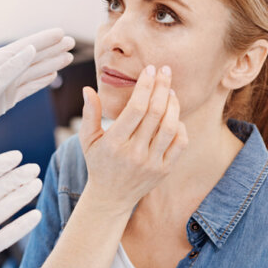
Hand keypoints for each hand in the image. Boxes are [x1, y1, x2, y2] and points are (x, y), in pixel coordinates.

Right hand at [79, 65, 187, 216]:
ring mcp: (152, 162)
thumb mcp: (87, 139)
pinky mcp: (164, 169)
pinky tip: (174, 114)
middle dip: (162, 87)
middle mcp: (134, 153)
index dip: (145, 86)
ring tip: (170, 90)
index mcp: (114, 142)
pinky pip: (180, 143)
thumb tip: (88, 89)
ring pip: (170, 126)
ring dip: (173, 104)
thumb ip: (90, 113)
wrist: (111, 197)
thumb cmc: (98, 162)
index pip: (136, 108)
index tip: (149, 70)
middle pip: (155, 113)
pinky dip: (180, 125)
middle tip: (165, 71)